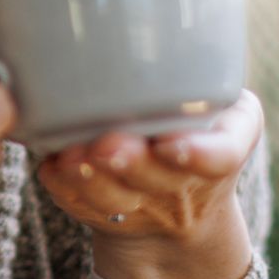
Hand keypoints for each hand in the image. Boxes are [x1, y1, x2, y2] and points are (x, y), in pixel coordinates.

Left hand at [36, 90, 263, 278]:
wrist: (183, 205)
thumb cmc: (198, 130)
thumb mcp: (224, 108)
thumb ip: (199, 87)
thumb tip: (141, 56)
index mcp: (228, 145)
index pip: (221, 156)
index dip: (198, 154)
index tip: (172, 146)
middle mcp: (193, 188)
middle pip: (160, 180)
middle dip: (129, 162)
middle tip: (105, 145)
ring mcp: (152, 214)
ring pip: (117, 201)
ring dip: (90, 181)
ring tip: (70, 156)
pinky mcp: (110, 223)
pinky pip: (84, 210)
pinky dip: (64, 190)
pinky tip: (50, 167)